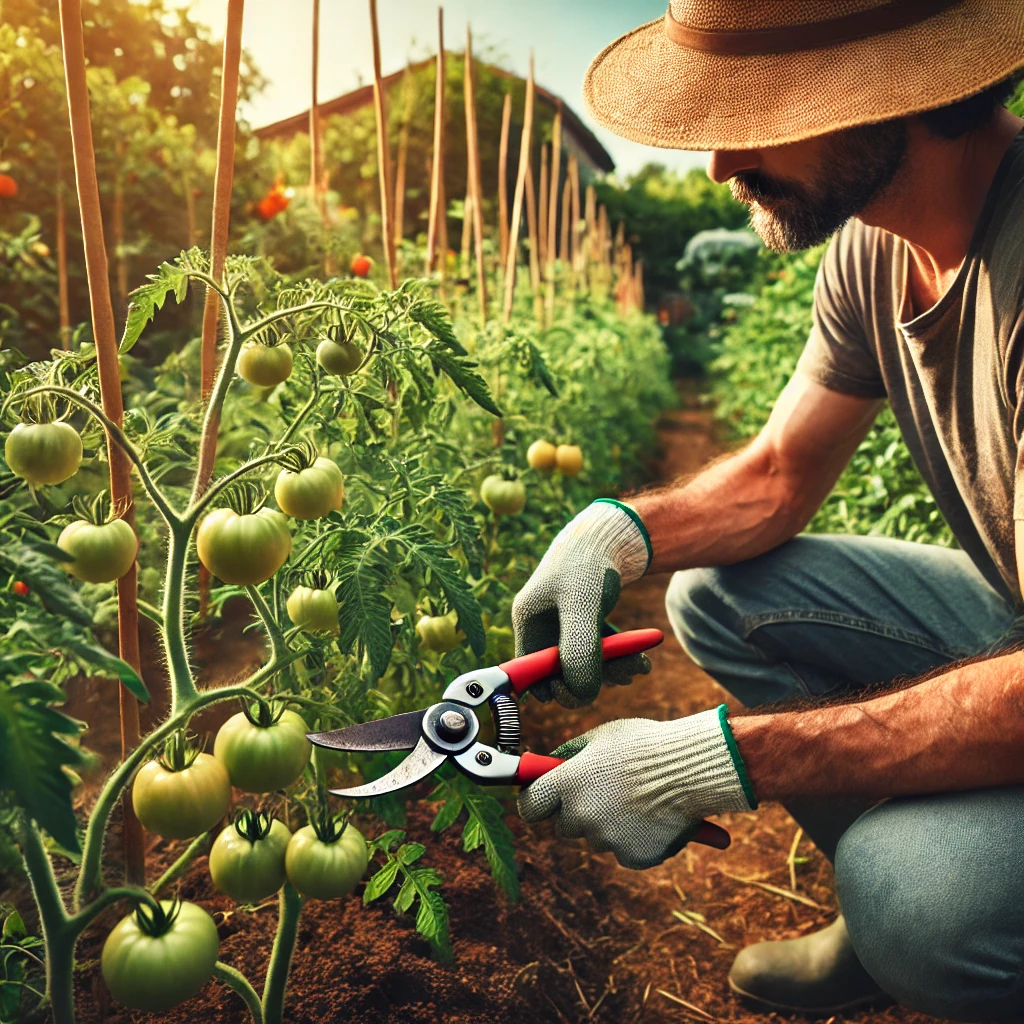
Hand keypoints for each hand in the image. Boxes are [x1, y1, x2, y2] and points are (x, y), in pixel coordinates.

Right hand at [513, 500, 651, 706]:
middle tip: (621, 677)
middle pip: (560, 670)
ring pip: (584, 662)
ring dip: (611, 670)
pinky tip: (640, 661)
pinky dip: (618, 658)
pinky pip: (598, 651)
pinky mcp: (585, 621)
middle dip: (590, 678)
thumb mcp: (582, 606)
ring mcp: (564, 623)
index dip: (551, 687)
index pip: (528, 669)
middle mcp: (542, 624)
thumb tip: (581, 694)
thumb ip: (579, 650)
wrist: (613, 533)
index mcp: (528, 619)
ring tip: (638, 667)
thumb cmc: (590, 563)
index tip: (580, 692)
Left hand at [517, 707, 756, 868]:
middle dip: (577, 812)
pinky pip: (624, 851)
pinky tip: (653, 816)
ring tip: (638, 798)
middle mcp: (581, 815)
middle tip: (604, 792)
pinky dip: (635, 839)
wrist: (692, 769)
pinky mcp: (632, 857)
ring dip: (609, 824)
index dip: (536, 802)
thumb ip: (571, 755)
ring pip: (597, 838)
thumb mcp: (601, 737)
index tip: (543, 799)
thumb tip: (548, 765)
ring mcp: (606, 840)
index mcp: (567, 783)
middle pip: (563, 825)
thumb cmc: (645, 744)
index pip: (529, 806)